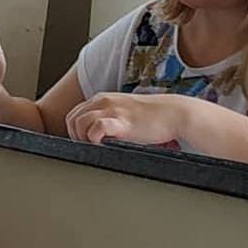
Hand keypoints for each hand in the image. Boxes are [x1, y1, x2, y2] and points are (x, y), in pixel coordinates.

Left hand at [65, 91, 194, 146]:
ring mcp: (112, 110)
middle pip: (72, 119)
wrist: (174, 113)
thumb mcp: (125, 112)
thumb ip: (109, 118)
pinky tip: (106, 145)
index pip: (74, 114)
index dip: (76, 131)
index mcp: (103, 99)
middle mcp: (104, 101)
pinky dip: (95, 139)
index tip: (86, 143)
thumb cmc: (153, 117)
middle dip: (76, 136)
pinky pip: (96, 128)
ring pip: (79, 123)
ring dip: (84, 139)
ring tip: (99, 147)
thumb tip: (96, 135)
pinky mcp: (121, 121)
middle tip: (91, 148)